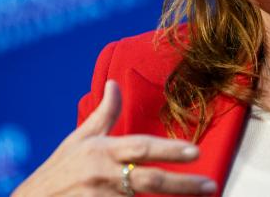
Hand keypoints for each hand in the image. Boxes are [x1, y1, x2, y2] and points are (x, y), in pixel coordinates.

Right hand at [12, 80, 216, 195]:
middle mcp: (103, 176)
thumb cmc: (58, 172)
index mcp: (102, 152)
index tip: (195, 151)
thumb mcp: (78, 140)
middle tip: (211, 186)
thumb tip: (115, 84)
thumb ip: (104, 114)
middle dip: (183, 184)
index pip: (141, 148)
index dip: (169, 149)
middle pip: (150, 180)